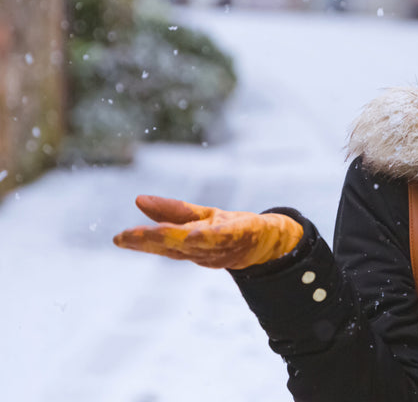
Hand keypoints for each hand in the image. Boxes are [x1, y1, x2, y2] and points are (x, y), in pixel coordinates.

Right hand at [113, 195, 302, 268]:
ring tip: (152, 232)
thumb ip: (171, 211)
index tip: (118, 238)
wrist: (265, 240)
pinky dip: (208, 237)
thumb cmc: (227, 229)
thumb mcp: (199, 217)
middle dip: (151, 242)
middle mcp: (201, 249)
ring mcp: (220, 245)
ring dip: (175, 239)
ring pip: (194, 244)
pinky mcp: (239, 234)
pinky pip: (222, 237)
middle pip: (173, 247)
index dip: (140, 242)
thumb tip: (138, 200)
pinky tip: (195, 233)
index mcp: (189, 245)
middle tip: (127, 237)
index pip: (161, 244)